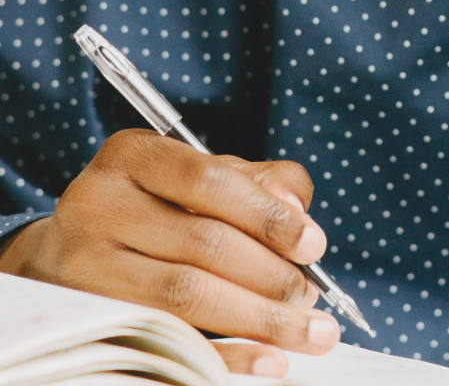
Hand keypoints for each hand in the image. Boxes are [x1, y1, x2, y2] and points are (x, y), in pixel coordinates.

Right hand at [0, 129, 339, 377]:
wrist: (62, 255)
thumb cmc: (154, 209)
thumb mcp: (201, 179)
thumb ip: (259, 183)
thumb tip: (297, 209)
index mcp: (133, 156)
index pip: (209, 182)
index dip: (268, 217)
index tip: (315, 247)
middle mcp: (96, 205)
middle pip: (202, 244)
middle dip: (271, 277)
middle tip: (313, 301)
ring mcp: (79, 266)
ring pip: (183, 295)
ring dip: (258, 320)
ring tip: (308, 333)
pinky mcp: (83, 319)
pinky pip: (163, 342)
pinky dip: (222, 356)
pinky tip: (264, 362)